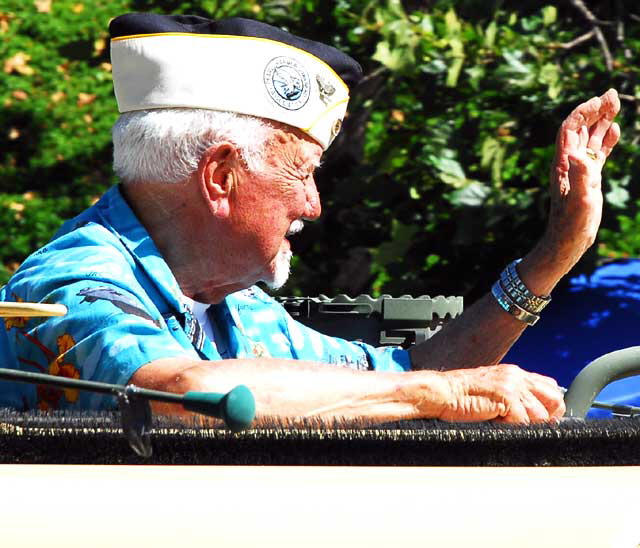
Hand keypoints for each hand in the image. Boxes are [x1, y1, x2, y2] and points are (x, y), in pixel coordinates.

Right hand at [438, 364, 564, 422]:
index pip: (550, 387)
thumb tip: (532, 417)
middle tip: (532, 428)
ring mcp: (512, 385)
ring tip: (507, 426)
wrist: (439, 393)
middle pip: (555, 398)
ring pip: (541, 415)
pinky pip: (524, 422)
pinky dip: (514, 429)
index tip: (541, 422)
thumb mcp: (491, 391)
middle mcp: (516, 375)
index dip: (551, 408)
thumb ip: (511, 397)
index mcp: (513, 374)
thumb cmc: (459, 397)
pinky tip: (497, 425)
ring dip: (528, 426)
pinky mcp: (505, 395)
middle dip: (549, 417)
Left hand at [544, 88, 620, 271]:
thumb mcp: (578, 201)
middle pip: (580, 129)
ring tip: (615, 104)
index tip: (601, 100)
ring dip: (601, 120)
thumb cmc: (571, 225)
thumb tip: (579, 154)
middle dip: (594, 110)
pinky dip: (606, 140)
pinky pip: (597, 153)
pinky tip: (615, 130)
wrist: (567, 241)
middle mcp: (569, 163)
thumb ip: (580, 177)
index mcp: (564, 163)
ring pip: (590, 138)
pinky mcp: (588, 178)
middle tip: (612, 95)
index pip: (570, 129)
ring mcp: (579, 169)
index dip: (584, 112)